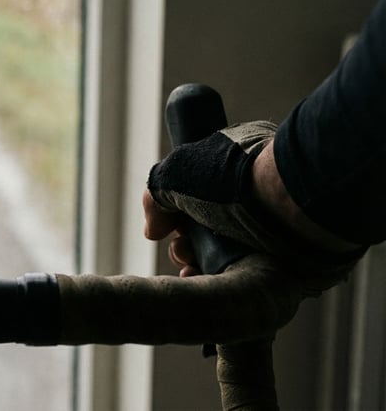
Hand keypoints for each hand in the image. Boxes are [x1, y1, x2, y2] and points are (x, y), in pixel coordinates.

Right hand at [144, 121, 364, 293]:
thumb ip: (156, 195)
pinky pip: (244, 274)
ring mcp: (270, 228)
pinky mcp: (284, 260)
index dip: (177, 209)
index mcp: (238, 163)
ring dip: (199, 263)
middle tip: (183, 249)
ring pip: (224, 253)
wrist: (292, 207)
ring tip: (192, 268)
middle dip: (185, 242)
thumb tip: (153, 229)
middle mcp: (255, 195)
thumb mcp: (177, 171)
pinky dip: (221, 280)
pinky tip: (205, 283)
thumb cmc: (236, 180)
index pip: (198, 190)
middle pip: (207, 226)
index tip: (170, 224)